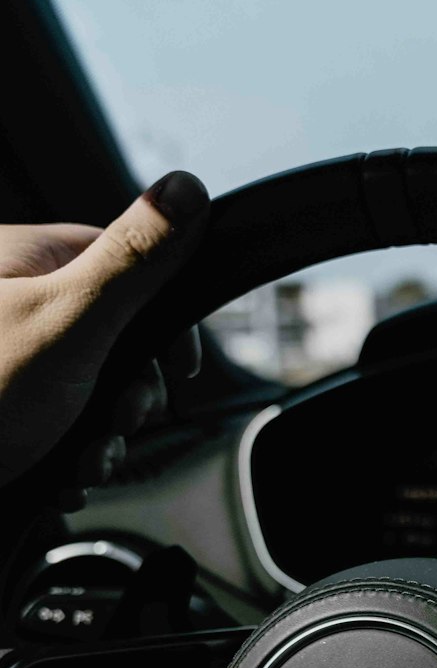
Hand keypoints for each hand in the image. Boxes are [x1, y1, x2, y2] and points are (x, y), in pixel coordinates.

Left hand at [0, 171, 209, 493]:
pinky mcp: (0, 412)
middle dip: (129, 393)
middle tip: (121, 419)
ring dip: (100, 437)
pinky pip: (50, 427)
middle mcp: (8, 304)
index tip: (181, 367)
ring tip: (85, 462)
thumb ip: (134, 260)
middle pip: (109, 335)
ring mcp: (2, 360)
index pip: (123, 264)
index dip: (162, 319)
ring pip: (82, 389)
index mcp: (23, 262)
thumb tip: (186, 189)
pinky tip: (60, 478)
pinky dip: (66, 458)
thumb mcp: (68, 319)